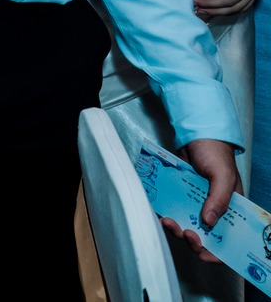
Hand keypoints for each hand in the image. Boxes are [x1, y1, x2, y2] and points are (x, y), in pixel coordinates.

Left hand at [159, 138, 239, 260]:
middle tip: (183, 232)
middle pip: (204, 235)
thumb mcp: (222, 177)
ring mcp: (195, 203)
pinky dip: (165, 213)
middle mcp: (213, 209)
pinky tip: (158, 213)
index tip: (203, 253)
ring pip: (185, 224)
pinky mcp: (179, 194)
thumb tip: (208, 222)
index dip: (217, 251)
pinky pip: (172, 209)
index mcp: (231, 209)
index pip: (227, 238)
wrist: (197, 135)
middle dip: (192, 239)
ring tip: (167, 220)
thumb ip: (218, 199)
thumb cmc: (216, 154)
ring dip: (176, 228)